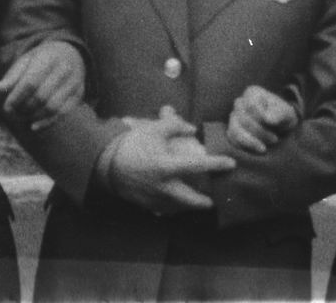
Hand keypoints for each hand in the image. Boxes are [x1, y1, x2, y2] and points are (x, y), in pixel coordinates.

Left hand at [0, 41, 84, 130]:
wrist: (69, 54)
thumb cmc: (40, 60)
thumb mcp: (25, 62)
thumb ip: (12, 76)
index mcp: (48, 57)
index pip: (30, 82)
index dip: (17, 97)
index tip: (6, 107)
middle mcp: (65, 68)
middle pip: (41, 97)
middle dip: (24, 109)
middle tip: (13, 115)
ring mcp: (74, 82)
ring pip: (53, 107)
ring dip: (34, 117)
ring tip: (22, 118)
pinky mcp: (78, 94)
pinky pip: (62, 113)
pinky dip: (47, 122)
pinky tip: (33, 127)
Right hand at [108, 109, 234, 214]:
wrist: (104, 162)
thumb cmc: (131, 144)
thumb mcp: (154, 129)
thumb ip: (175, 125)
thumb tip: (192, 129)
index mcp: (167, 167)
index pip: (198, 166)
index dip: (216, 164)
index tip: (231, 163)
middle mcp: (163, 187)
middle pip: (190, 200)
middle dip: (204, 202)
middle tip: (213, 201)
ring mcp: (153, 198)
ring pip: (177, 207)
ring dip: (188, 206)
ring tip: (197, 203)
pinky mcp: (145, 204)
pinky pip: (163, 209)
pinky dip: (172, 207)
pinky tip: (175, 204)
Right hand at [227, 85, 299, 153]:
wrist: (280, 128)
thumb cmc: (283, 117)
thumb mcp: (287, 113)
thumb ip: (280, 113)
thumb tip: (268, 119)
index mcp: (252, 93)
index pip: (251, 104)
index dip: (261, 117)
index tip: (274, 125)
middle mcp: (240, 103)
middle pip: (243, 118)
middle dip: (259, 132)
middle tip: (275, 139)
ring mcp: (234, 117)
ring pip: (234, 130)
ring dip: (251, 141)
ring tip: (264, 148)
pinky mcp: (231, 130)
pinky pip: (232, 139)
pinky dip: (244, 146)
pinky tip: (257, 149)